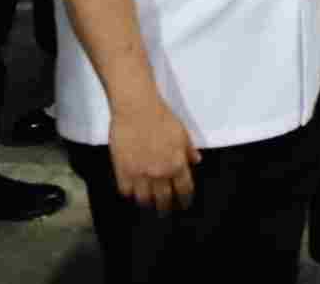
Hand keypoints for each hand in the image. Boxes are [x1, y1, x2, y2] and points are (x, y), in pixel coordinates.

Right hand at [109, 97, 202, 214]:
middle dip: (165, 208)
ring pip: (144, 200)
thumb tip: (196, 161)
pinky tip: (131, 191)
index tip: (183, 204)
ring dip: (147, 203)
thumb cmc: (161, 116)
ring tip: (147, 204)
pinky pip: (126, 191)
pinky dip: (129, 193)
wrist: (136, 108)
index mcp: (177, 164)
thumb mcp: (182, 132)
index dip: (185, 200)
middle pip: (164, 200)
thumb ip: (188, 149)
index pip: (184, 190)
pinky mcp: (123, 170)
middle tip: (164, 212)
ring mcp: (140, 173)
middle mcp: (160, 173)